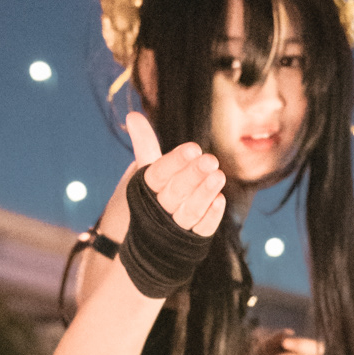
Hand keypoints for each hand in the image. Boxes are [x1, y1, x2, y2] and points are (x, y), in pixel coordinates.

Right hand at [126, 111, 226, 237]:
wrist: (146, 238)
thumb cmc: (151, 196)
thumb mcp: (145, 169)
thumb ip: (144, 143)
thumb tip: (133, 115)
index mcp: (147, 188)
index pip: (159, 174)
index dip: (175, 161)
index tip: (193, 148)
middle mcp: (159, 208)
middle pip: (176, 191)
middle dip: (193, 175)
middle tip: (211, 159)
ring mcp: (175, 226)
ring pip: (189, 210)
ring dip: (204, 194)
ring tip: (219, 176)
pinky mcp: (191, 239)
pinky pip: (201, 230)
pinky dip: (211, 217)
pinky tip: (220, 201)